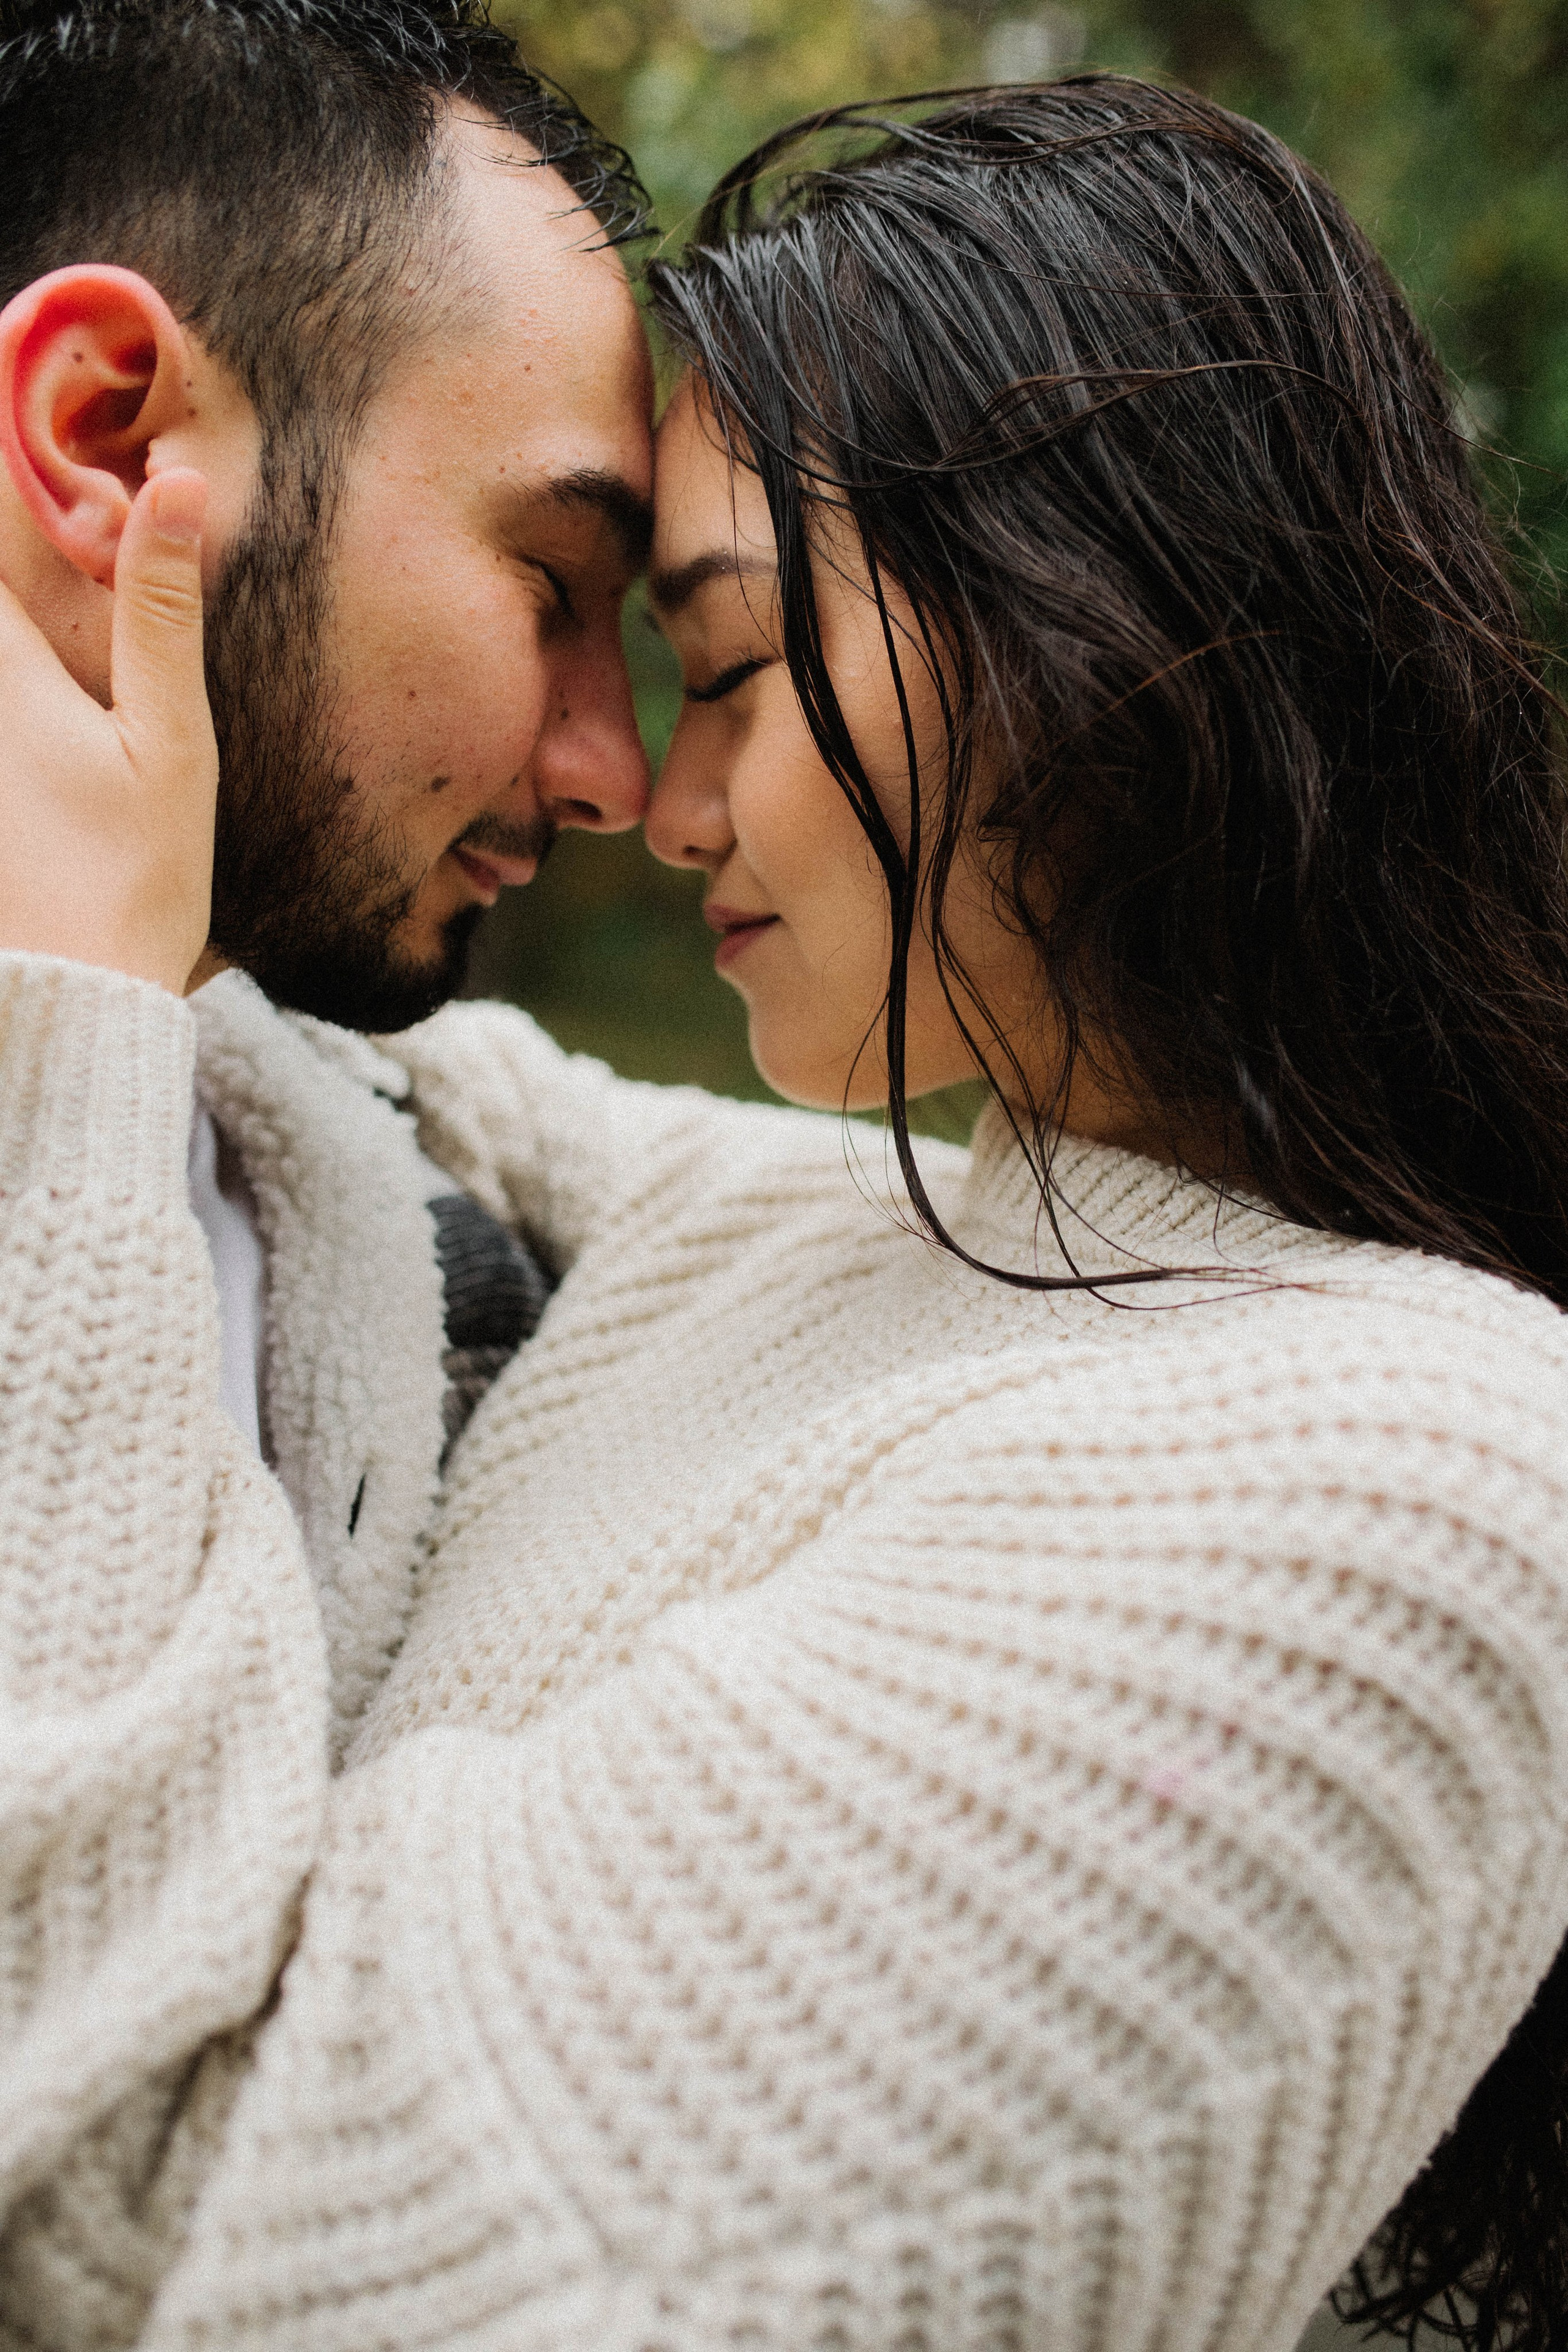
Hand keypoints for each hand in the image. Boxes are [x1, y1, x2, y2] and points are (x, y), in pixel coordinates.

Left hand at [0, 469, 215, 994]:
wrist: (69, 1001)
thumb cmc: (132, 882)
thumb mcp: (170, 745)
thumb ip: (161, 612)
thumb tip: (174, 482)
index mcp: (4, 667)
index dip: (10, 457)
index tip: (35, 403)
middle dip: (18, 532)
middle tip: (60, 491)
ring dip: (19, 602)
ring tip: (66, 611)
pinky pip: (0, 713)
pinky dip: (20, 661)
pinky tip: (52, 706)